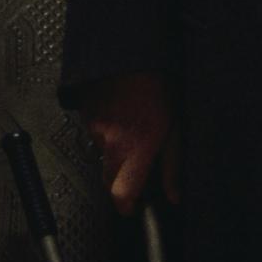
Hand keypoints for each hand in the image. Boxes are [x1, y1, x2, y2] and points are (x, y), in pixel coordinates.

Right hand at [82, 72, 178, 214]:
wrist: (130, 54)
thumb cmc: (157, 86)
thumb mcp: (175, 127)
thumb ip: (172, 166)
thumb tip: (173, 194)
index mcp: (137, 148)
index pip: (121, 194)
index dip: (126, 206)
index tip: (133, 206)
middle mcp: (112, 142)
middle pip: (108, 179)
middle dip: (121, 179)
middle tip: (136, 163)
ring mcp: (95, 129)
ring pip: (102, 153)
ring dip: (114, 147)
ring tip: (131, 124)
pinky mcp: (85, 116)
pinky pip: (95, 132)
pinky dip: (106, 129)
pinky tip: (120, 112)